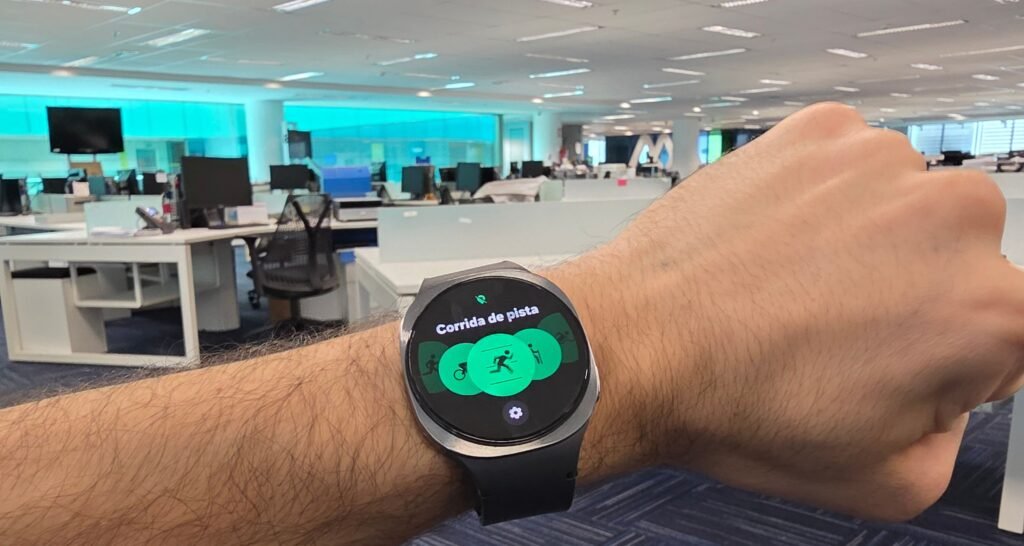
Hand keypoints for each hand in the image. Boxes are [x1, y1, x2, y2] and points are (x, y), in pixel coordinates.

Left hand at [559, 103, 1021, 520]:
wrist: (634, 345)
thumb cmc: (738, 404)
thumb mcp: (886, 479)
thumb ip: (956, 436)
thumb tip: (952, 392)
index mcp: (990, 310)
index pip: (1012, 331)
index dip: (956, 358)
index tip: (906, 361)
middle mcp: (950, 216)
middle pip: (962, 261)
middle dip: (917, 295)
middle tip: (837, 331)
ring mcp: (879, 162)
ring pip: (905, 208)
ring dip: (867, 241)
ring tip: (793, 288)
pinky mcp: (817, 132)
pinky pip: (846, 169)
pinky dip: (821, 199)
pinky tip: (774, 247)